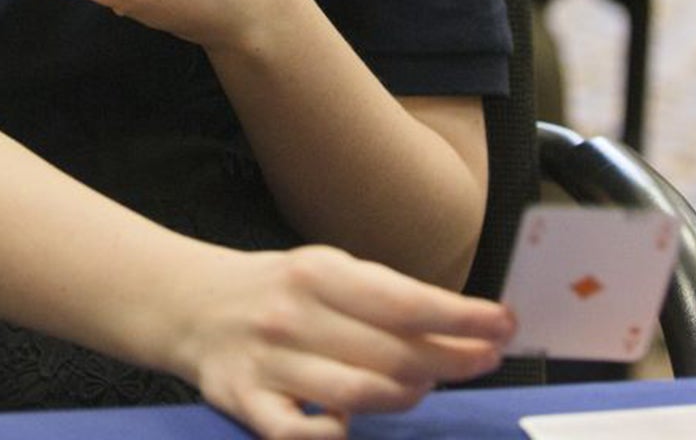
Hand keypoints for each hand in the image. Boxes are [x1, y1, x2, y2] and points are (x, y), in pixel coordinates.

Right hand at [176, 245, 511, 437]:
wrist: (192, 304)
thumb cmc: (278, 291)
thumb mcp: (327, 272)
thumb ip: (383, 299)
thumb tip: (461, 327)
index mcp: (317, 273)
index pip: (404, 301)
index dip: (461, 318)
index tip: (503, 325)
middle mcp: (293, 315)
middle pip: (390, 351)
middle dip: (449, 360)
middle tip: (482, 360)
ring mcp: (268, 361)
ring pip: (356, 393)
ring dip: (404, 395)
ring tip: (423, 387)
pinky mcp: (244, 401)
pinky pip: (296, 434)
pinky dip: (330, 434)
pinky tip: (348, 426)